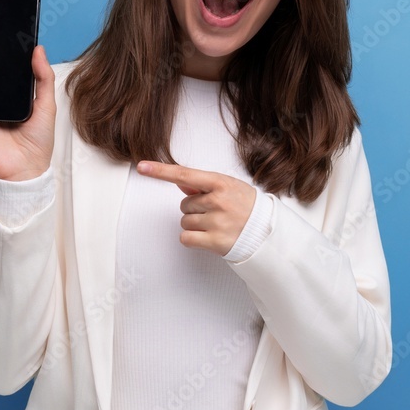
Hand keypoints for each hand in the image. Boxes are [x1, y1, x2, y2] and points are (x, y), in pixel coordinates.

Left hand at [136, 161, 255, 255]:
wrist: (266, 232)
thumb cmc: (247, 207)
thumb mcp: (228, 188)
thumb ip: (203, 185)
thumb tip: (180, 182)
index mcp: (221, 183)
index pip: (184, 174)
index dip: (160, 171)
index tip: (142, 167)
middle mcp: (217, 201)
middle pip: (184, 204)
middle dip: (195, 209)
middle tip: (216, 213)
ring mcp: (216, 222)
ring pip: (184, 221)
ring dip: (195, 224)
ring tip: (216, 225)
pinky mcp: (214, 241)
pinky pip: (186, 238)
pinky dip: (192, 238)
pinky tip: (208, 237)